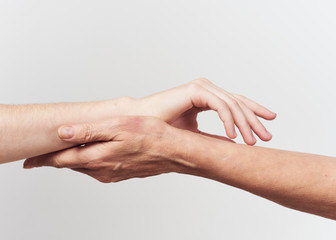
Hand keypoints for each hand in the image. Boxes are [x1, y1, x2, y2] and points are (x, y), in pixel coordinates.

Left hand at [23, 116, 230, 181]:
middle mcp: (101, 170)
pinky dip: (86, 162)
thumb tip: (62, 132)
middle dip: (53, 160)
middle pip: (69, 165)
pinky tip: (89, 155)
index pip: (60, 160)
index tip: (28, 161)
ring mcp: (111, 174)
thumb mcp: (117, 127)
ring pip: (83, 167)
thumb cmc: (150, 136)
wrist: (174, 152)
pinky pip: (96, 169)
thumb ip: (87, 131)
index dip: (42, 159)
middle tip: (39, 155)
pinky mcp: (120, 173)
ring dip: (70, 160)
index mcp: (96, 158)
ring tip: (60, 153)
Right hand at [132, 78, 275, 144]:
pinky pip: (219, 105)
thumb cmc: (164, 127)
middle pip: (238, 102)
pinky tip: (234, 135)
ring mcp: (202, 87)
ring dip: (244, 124)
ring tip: (253, 141)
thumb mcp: (196, 134)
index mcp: (207, 96)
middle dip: (255, 120)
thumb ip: (213, 135)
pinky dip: (228, 120)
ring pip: (232, 104)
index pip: (236, 102)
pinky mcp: (195, 90)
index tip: (269, 122)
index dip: (254, 111)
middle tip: (267, 136)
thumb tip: (233, 143)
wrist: (143, 122)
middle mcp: (206, 89)